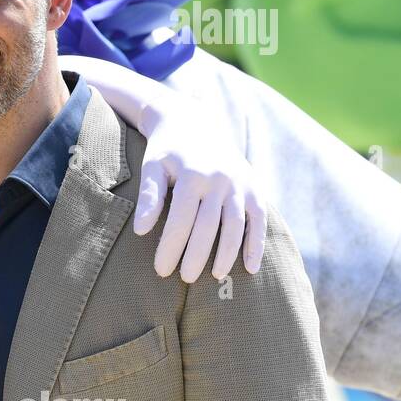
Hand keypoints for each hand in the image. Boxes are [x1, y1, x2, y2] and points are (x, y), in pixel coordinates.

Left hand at [135, 105, 265, 281]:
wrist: (195, 122)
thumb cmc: (167, 151)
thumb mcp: (152, 167)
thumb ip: (149, 197)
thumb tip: (141, 231)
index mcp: (192, 175)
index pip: (181, 220)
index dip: (171, 247)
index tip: (161, 270)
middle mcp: (220, 180)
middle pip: (208, 226)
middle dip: (196, 255)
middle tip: (184, 278)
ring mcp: (240, 184)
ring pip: (236, 225)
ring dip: (227, 254)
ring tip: (216, 276)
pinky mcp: (255, 187)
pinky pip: (259, 220)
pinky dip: (257, 244)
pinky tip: (251, 268)